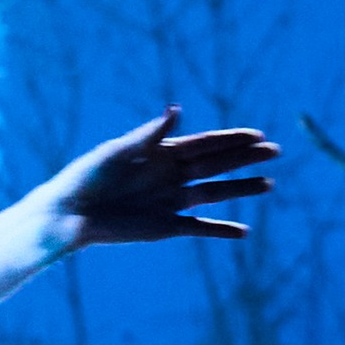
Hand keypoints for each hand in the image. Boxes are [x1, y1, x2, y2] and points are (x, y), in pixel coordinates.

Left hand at [46, 107, 276, 249]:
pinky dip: (220, 231)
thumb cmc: (87, 177)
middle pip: (216, 165)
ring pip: (214, 194)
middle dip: (245, 159)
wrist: (68, 215)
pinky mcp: (165, 227)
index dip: (232, 139)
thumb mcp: (117, 152)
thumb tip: (175, 112)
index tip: (258, 135)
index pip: (205, 143)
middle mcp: (171, 175)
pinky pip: (199, 229)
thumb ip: (149, 135)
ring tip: (269, 185)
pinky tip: (243, 232)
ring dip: (241, 189)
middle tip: (275, 153)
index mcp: (162, 152)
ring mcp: (170, 202)